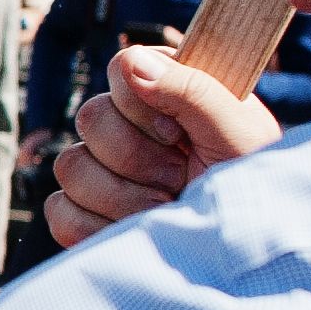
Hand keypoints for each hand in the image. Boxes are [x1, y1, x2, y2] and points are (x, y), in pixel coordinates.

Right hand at [45, 42, 283, 248]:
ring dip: (123, 197)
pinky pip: (60, 210)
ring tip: (164, 206)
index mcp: (165, 91)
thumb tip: (132, 62)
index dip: (143, 107)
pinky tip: (134, 228)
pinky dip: (94, 226)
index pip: (122, 69)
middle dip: (139, 159)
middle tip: (180, 178)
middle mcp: (127, 124)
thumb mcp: (236, 131)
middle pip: (91, 118)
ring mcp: (102, 169)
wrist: (244, 247)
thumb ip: (190, 89)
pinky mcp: (85, 214)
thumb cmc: (251, 183)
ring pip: (71, 166)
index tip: (180, 137)